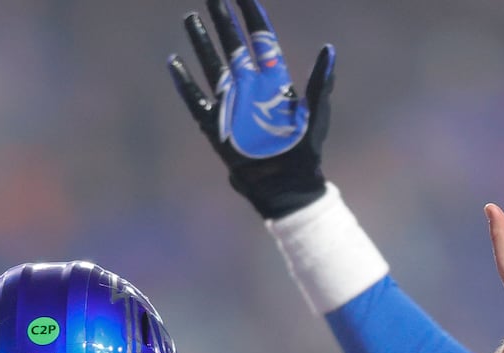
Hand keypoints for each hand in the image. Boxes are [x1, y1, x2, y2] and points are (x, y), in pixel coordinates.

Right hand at [168, 0, 334, 218]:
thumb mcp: (317, 114)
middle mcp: (251, 86)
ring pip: (213, 66)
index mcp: (274, 79)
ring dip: (202, 43)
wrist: (287, 185)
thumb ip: (321, 82)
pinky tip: (175, 63)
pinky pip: (197, 101)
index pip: (261, 38)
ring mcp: (233, 104)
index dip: (251, 14)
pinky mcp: (218, 126)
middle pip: (233, 45)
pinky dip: (185, 83)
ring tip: (191, 18)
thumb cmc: (306, 150)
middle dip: (222, 19)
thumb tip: (329, 49)